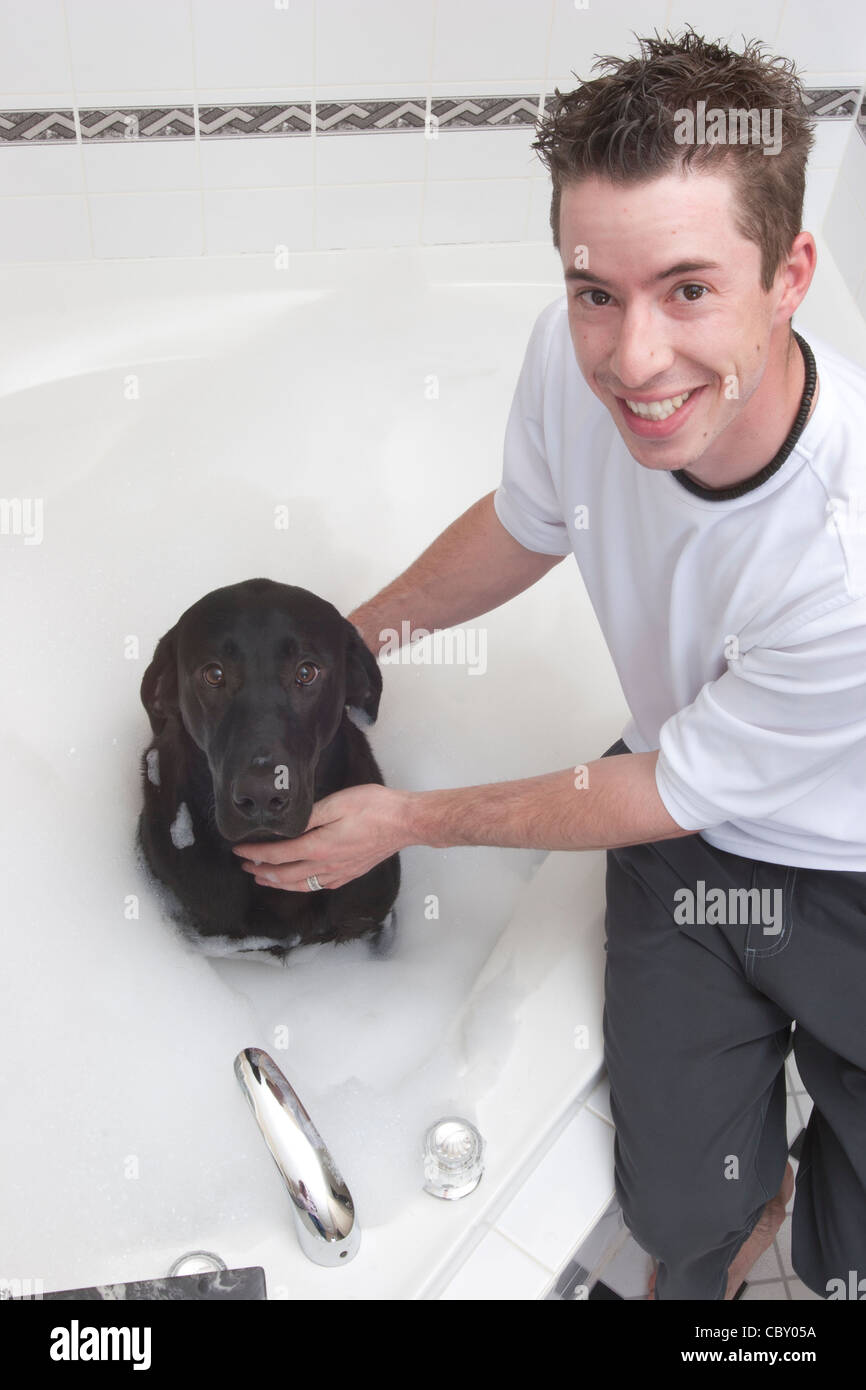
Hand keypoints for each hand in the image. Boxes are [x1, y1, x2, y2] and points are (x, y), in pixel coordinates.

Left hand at [231, 783, 411, 891]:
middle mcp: (327, 865)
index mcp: (319, 846)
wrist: (406, 822)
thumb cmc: (376, 808)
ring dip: (278, 883)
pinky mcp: (350, 873)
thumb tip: (285, 825)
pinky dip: (301, 886)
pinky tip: (299, 883)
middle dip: (261, 871)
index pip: (278, 855)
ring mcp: (339, 872)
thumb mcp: (338, 802)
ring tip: (263, 879)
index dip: (255, 854)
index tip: (239, 851)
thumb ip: (309, 816)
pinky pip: (319, 885)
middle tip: (244, 866)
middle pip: (285, 875)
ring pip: (301, 884)